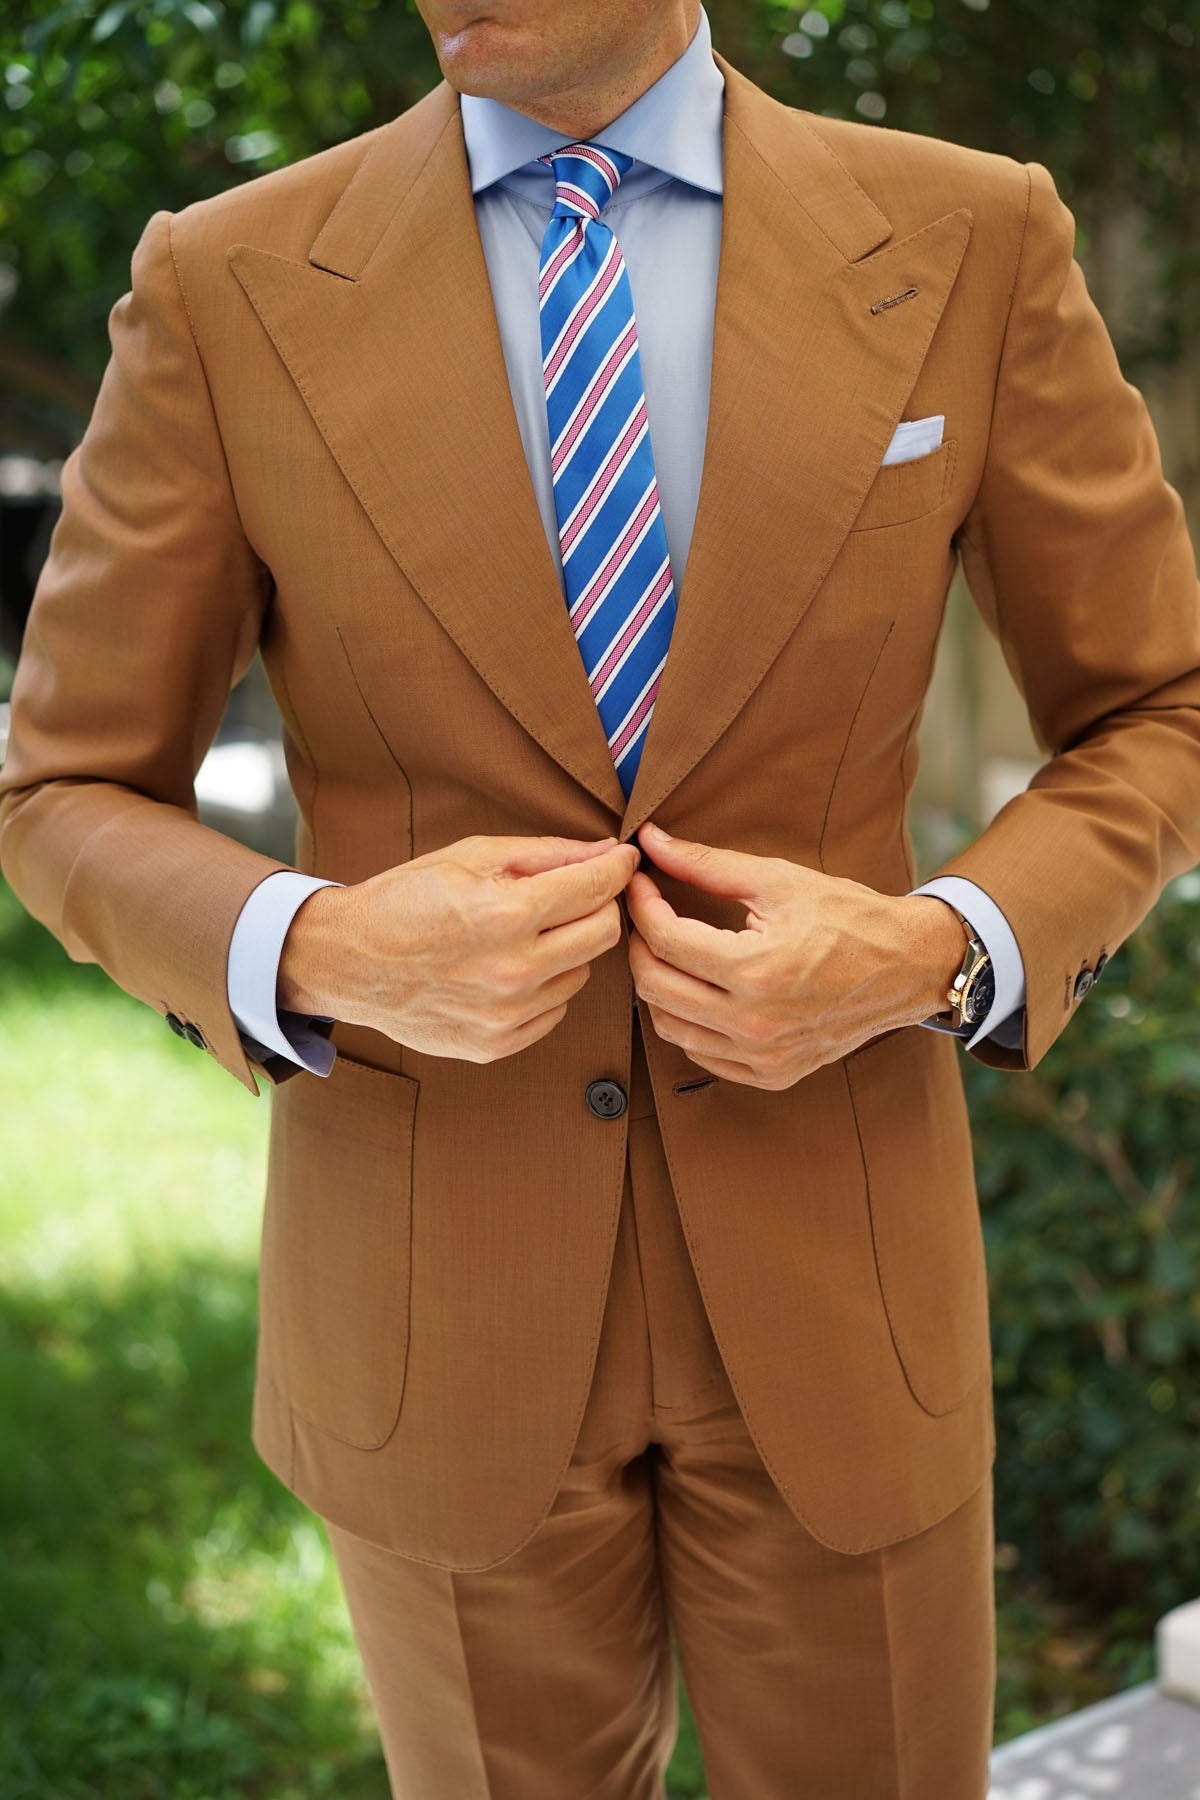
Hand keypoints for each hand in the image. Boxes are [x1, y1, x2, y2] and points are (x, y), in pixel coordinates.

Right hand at [278, 834, 639, 1061]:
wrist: (349, 962)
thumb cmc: (408, 899)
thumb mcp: (473, 856)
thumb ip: (549, 854)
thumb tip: (609, 852)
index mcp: (507, 914)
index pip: (598, 888)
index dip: (619, 868)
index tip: (625, 860)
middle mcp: (513, 971)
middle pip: (604, 934)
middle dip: (599, 906)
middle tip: (576, 894)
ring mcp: (506, 1015)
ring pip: (581, 974)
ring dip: (567, 949)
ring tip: (524, 934)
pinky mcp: (497, 1045)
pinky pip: (554, 1011)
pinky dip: (543, 986)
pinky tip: (507, 969)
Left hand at [626, 821, 965, 1088]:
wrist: (909, 967)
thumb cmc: (849, 917)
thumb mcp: (778, 881)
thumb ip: (706, 864)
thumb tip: (650, 841)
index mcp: (757, 971)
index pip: (664, 940)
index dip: (642, 905)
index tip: (641, 883)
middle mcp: (756, 1024)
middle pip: (654, 986)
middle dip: (639, 944)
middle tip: (648, 915)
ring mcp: (763, 1056)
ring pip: (669, 1026)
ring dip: (657, 985)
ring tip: (670, 951)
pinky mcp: (772, 1075)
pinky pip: (700, 1054)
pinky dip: (687, 1022)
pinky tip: (698, 989)